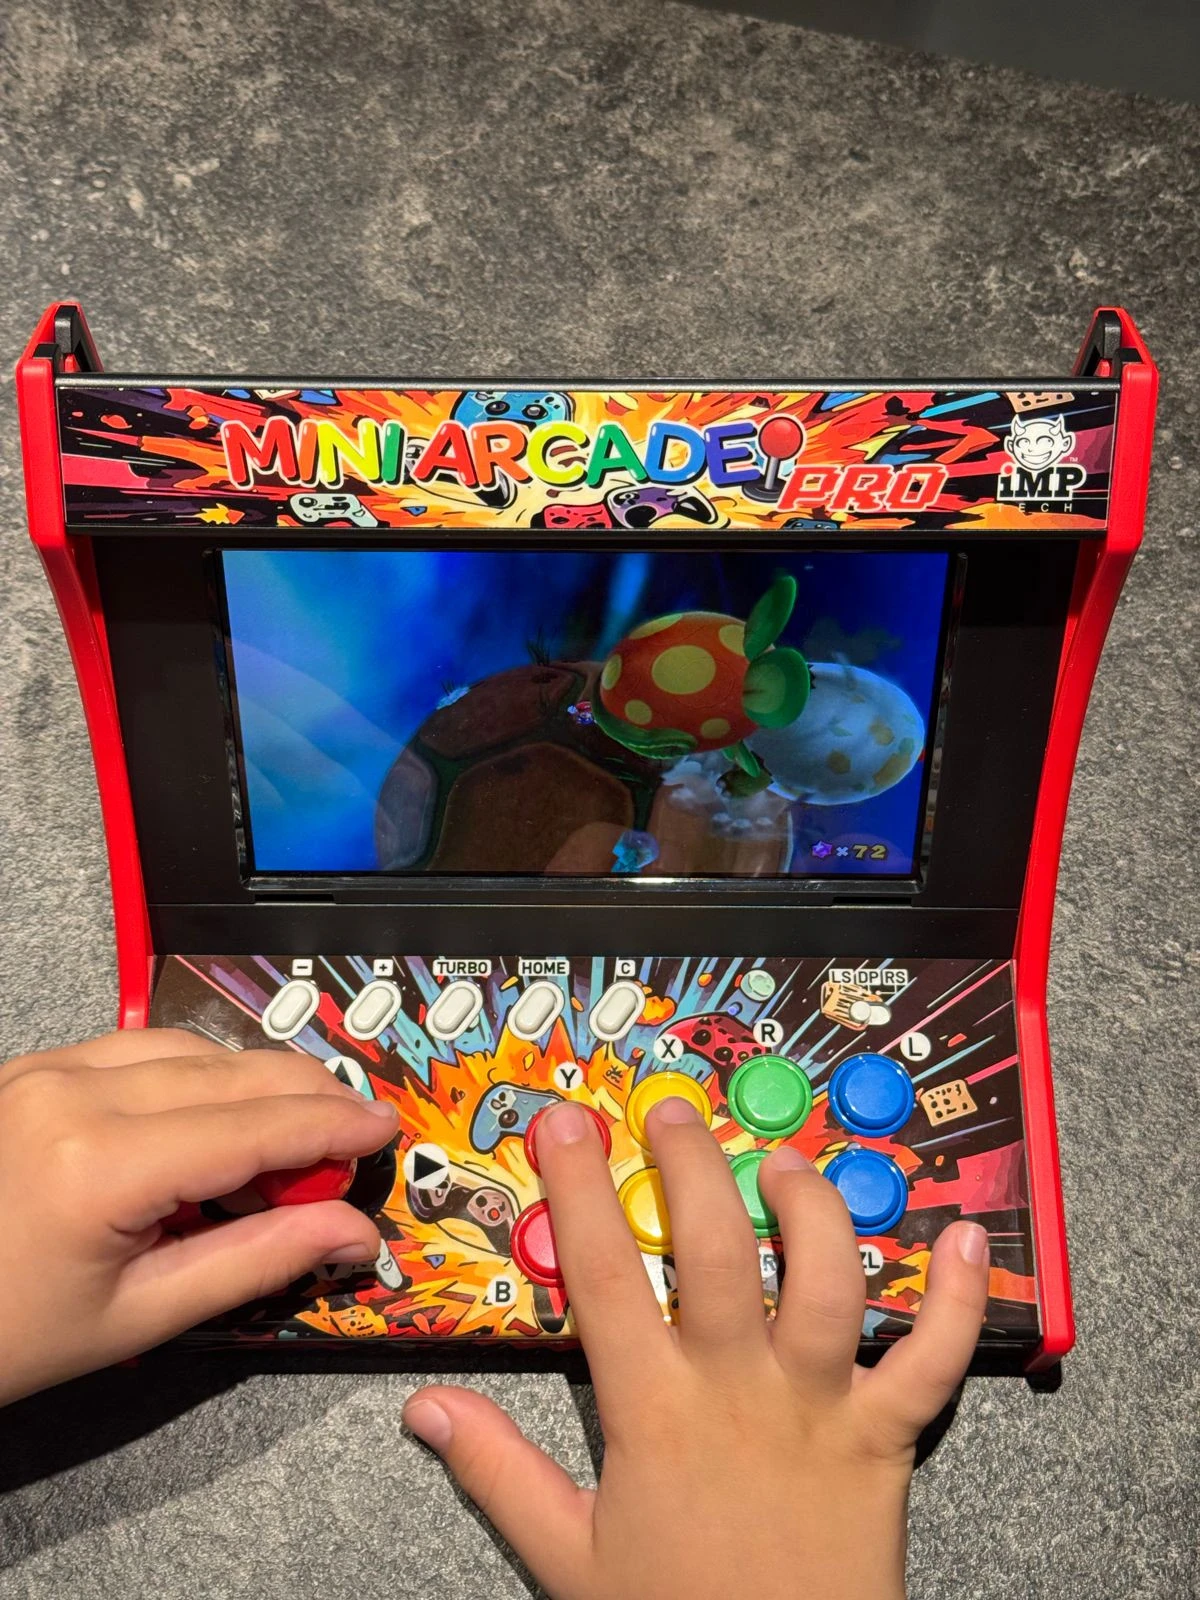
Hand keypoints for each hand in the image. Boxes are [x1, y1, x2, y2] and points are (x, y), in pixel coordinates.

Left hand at [0, 1029, 397, 1403]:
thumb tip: (352, 1233)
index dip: (334, 1126)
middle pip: (233, 1071)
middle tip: (352, 1144)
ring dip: (253, 1085)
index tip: (386, 1130)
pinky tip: (215, 1122)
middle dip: (308, 1100)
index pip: (255, 1126)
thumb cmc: (4, 1335)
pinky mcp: (31, 1066)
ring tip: (288, 1144)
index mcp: (98, 1164)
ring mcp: (45, 1069)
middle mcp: (71, 1092)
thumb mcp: (137, 1316)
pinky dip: (196, 1076)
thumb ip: (256, 1261)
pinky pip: (141, 1049)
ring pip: (192, 1048)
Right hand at [403, 1096, 988, 1599]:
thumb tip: (426, 1409)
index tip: (567, 1125)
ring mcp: (820, 1409)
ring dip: (811, 1211)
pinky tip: (965, 1240)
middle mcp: (739, 1390)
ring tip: (784, 1165)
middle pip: (720, 1251)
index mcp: (654, 1411)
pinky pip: (934, 1361)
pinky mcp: (886, 1438)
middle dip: (693, 1166)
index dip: (579, 1190)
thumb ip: (497, 1471)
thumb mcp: (566, 1555)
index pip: (604, 1277)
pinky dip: (959, 1300)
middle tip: (673, 1115)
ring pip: (827, 1282)